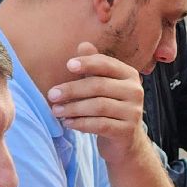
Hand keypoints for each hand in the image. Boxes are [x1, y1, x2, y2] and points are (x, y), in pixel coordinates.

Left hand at [47, 41, 146, 163]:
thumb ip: (93, 65)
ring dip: (73, 108)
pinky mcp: (127, 131)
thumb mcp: (101, 84)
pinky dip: (81, 123)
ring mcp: (133, 112)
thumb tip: (83, 44)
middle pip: (99, 86)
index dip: (87, 63)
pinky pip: (100, 124)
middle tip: (52, 94)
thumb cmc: (109, 107)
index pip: (107, 64)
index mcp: (129, 75)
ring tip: (56, 110)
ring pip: (98, 106)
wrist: (124, 141)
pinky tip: (68, 123)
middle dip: (72, 89)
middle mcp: (135, 91)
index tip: (68, 65)